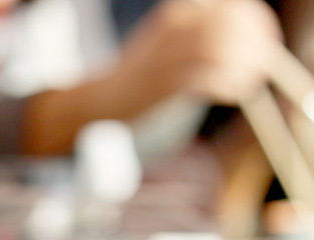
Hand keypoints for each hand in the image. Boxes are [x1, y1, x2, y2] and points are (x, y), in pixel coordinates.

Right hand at [111, 0, 281, 110]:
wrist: (104, 97)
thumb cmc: (144, 72)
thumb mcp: (171, 37)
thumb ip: (206, 32)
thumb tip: (255, 41)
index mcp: (178, 12)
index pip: (232, 7)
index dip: (257, 22)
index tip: (268, 40)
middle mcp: (174, 28)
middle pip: (231, 28)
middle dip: (256, 46)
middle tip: (263, 64)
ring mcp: (169, 56)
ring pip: (223, 52)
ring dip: (245, 67)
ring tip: (250, 80)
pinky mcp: (166, 84)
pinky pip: (211, 80)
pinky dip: (230, 86)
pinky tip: (234, 93)